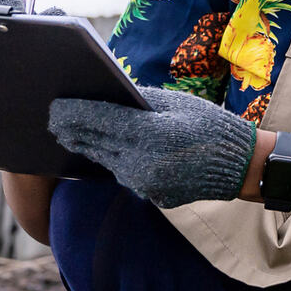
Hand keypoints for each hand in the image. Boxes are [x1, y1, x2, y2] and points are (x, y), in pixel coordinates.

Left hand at [48, 87, 256, 207]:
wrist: (238, 165)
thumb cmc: (209, 125)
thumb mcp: (176, 103)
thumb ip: (138, 100)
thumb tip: (104, 94)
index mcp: (150, 133)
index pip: (99, 120)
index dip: (72, 113)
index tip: (53, 107)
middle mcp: (143, 161)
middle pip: (95, 143)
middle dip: (73, 131)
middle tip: (54, 120)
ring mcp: (145, 183)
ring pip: (106, 161)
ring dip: (93, 146)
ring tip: (76, 133)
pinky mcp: (149, 195)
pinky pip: (125, 175)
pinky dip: (118, 161)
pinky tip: (115, 150)